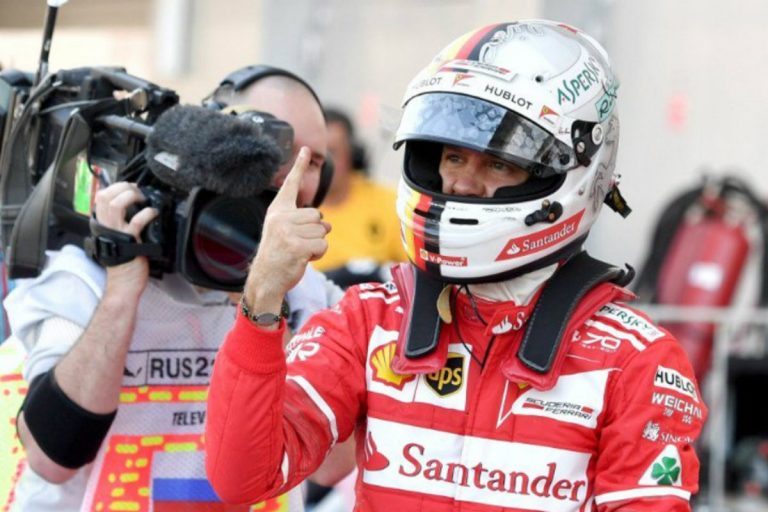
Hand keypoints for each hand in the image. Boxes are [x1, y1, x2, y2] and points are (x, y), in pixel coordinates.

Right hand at [93, 182, 157, 295]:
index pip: (100, 197)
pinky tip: (153, 213)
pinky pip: (136, 221)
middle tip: (136, 190)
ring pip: (115, 204)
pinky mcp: (129, 241)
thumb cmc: (124, 260)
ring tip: (142, 198)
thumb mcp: (118, 237)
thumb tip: (133, 206)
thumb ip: (120, 222)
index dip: (115, 187)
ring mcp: (116, 233)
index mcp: (101, 224)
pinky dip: (146, 213)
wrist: (125, 281)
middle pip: (104, 196)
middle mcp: (105, 226)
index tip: (129, 186)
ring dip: (130, 196)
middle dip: (122, 187)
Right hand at [244, 147, 330, 316]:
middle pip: (317, 215)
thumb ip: (301, 222)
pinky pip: (323, 245)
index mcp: (277, 211)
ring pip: (322, 231)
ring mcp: (288, 232)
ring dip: (317, 245)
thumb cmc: (277, 256)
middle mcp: (280, 218)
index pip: (290, 185)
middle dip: (315, 232)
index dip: (299, 166)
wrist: (265, 280)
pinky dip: (319, 254)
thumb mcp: (283, 232)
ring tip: (298, 252)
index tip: (306, 149)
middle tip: (297, 245)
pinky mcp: (297, 247)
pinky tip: (303, 259)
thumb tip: (327, 223)